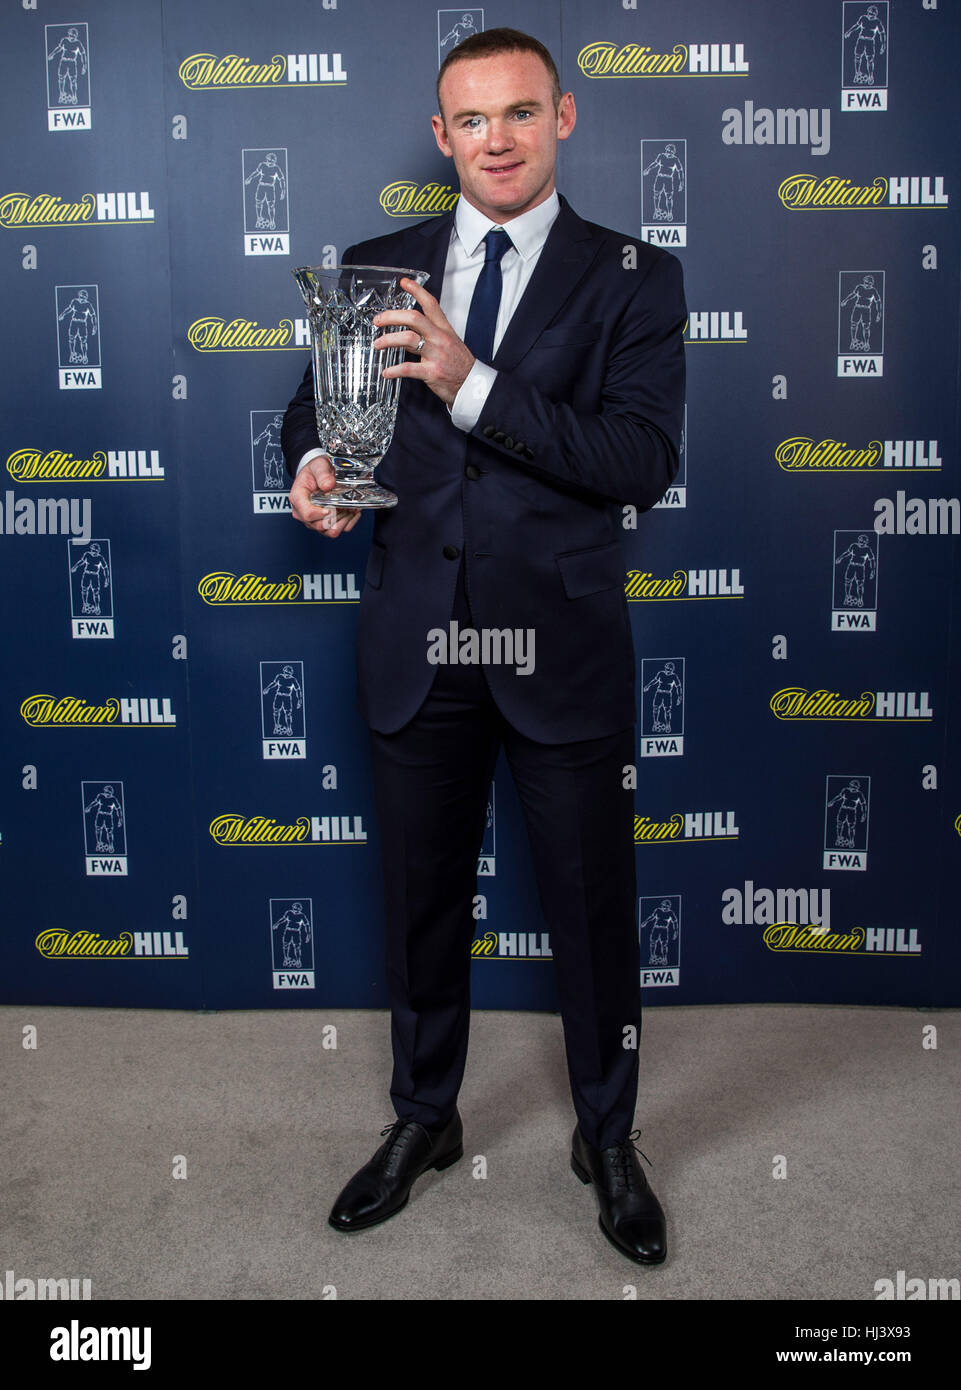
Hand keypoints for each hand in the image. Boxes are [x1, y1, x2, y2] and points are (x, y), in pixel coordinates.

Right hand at [288, 455, 360, 537]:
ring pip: (330, 532)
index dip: (322, 513)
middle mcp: (303, 513)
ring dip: (343, 521)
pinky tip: (351, 511)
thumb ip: (322, 474)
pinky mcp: (324, 525)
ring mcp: (314, 521)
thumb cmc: (314, 471)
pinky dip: (348, 522)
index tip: (333, 506)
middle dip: (336, 517)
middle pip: (319, 525)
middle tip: (345, 504)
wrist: (317, 474)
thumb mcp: (318, 466)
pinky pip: (339, 530)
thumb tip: (328, 485)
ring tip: (350, 508)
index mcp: (298, 498)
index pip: (308, 514)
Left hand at [372, 278, 474, 405]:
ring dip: (388, 340)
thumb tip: (405, 332)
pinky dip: (394, 370)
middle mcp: (440, 339)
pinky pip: (409, 368)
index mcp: (444, 329)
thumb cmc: (459, 364)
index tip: (404, 282)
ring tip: (378, 344)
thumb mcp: (449, 342)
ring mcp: (436, 355)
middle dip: (392, 317)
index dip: (417, 291)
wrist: (474, 385)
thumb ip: (429, 335)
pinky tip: (387, 372)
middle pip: (414, 318)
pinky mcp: (432, 372)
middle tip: (378, 320)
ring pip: (408, 339)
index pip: (431, 304)